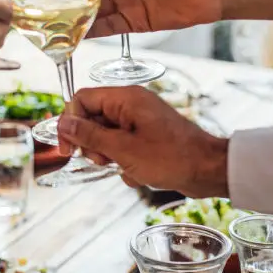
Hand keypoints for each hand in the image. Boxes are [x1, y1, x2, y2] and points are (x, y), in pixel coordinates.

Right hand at [57, 87, 229, 196]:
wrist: (208, 170)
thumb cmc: (172, 158)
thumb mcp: (123, 150)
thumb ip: (90, 135)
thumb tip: (63, 122)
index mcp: (126, 98)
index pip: (82, 99)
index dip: (70, 123)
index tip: (68, 149)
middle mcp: (132, 104)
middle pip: (93, 118)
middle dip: (92, 144)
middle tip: (102, 160)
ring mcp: (141, 120)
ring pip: (107, 135)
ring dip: (108, 155)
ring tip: (123, 167)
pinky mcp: (148, 136)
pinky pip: (123, 146)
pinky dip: (125, 162)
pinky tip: (138, 174)